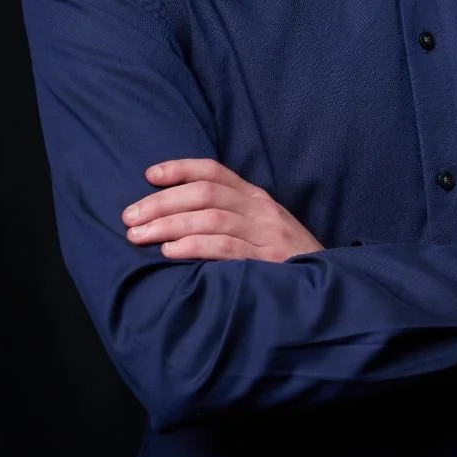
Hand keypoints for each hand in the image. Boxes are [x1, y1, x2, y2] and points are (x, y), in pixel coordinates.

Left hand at [122, 158, 324, 261]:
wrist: (327, 288)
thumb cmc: (284, 260)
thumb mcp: (260, 228)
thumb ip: (228, 217)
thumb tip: (174, 215)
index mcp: (255, 197)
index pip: (214, 172)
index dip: (180, 169)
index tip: (149, 175)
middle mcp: (260, 210)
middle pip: (205, 193)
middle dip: (162, 202)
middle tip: (129, 218)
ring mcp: (265, 234)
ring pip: (211, 217)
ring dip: (169, 224)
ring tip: (138, 237)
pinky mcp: (267, 262)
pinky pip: (226, 248)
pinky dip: (195, 246)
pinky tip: (170, 251)